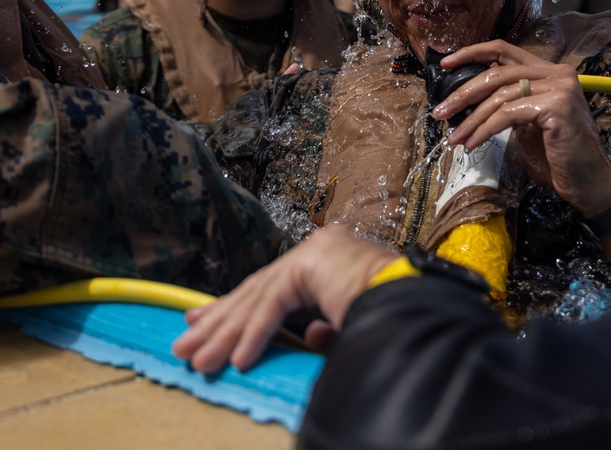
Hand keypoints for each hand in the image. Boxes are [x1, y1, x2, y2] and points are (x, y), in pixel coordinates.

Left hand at [171, 225, 395, 373]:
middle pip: (257, 288)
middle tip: (187, 339)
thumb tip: (309, 335)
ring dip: (226, 331)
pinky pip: (273, 304)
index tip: (205, 320)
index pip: (274, 286)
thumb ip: (326, 329)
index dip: (238, 307)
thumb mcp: (352, 326)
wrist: (423, 308)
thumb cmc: (399, 318)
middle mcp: (322, 250)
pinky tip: (239, 360)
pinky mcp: (313, 262)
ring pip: (258, 296)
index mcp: (332, 262)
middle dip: (220, 319)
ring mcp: (318, 251)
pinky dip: (255, 334)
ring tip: (197, 356)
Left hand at [430, 41, 610, 282]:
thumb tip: (468, 100)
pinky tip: (474, 143)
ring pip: (499, 96)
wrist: (588, 182)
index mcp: (549, 72)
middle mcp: (557, 73)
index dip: (472, 53)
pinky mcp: (557, 105)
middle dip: (463, 94)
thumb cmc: (556, 156)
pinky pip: (508, 114)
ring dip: (471, 120)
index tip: (445, 64)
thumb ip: (507, 103)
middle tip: (439, 112)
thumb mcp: (526, 122)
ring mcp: (559, 86)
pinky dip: (485, 129)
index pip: (504, 50)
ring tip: (455, 139)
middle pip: (497, 74)